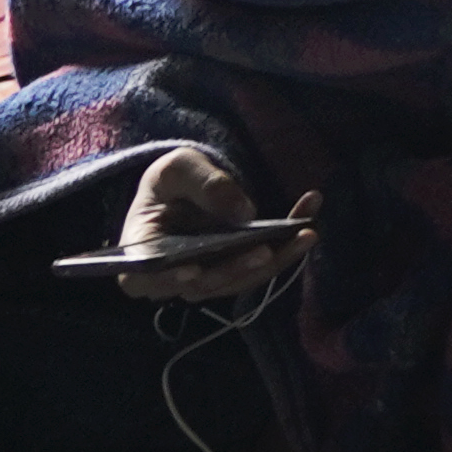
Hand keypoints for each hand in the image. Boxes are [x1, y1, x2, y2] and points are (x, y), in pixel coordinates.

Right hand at [112, 144, 303, 302]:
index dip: (167, 279)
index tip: (192, 272)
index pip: (144, 278)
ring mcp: (207, 278)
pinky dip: (287, 245)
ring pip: (240, 279)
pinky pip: (261, 265)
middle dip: (237, 268)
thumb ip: (205, 184)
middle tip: (266, 251)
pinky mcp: (235, 271)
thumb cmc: (170, 181)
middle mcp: (172, 276)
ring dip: (276, 259)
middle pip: (204, 283)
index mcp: (141, 254)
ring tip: (306, 233)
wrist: (186, 189)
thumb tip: (242, 213)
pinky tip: (310, 217)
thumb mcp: (178, 168)